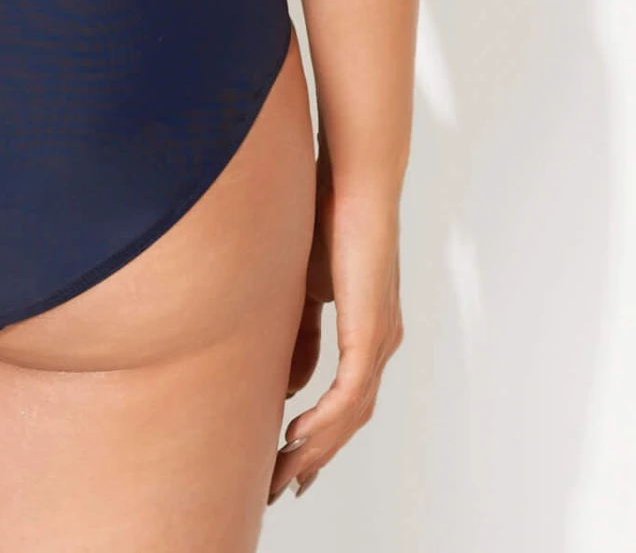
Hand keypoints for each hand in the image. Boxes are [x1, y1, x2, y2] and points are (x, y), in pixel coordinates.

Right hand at [269, 167, 402, 501]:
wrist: (353, 177)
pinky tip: (298, 439)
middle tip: (281, 486)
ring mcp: (380, 339)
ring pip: (350, 415)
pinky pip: (348, 393)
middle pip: (349, 419)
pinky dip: (324, 421)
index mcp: (369, 329)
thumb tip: (285, 383)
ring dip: (316, 449)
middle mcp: (381, 342)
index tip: (288, 459)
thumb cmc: (326, 214)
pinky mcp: (370, 332)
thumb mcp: (303, 284)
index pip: (344, 399)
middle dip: (314, 456)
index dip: (317, 434)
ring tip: (283, 473)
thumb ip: (297, 331)